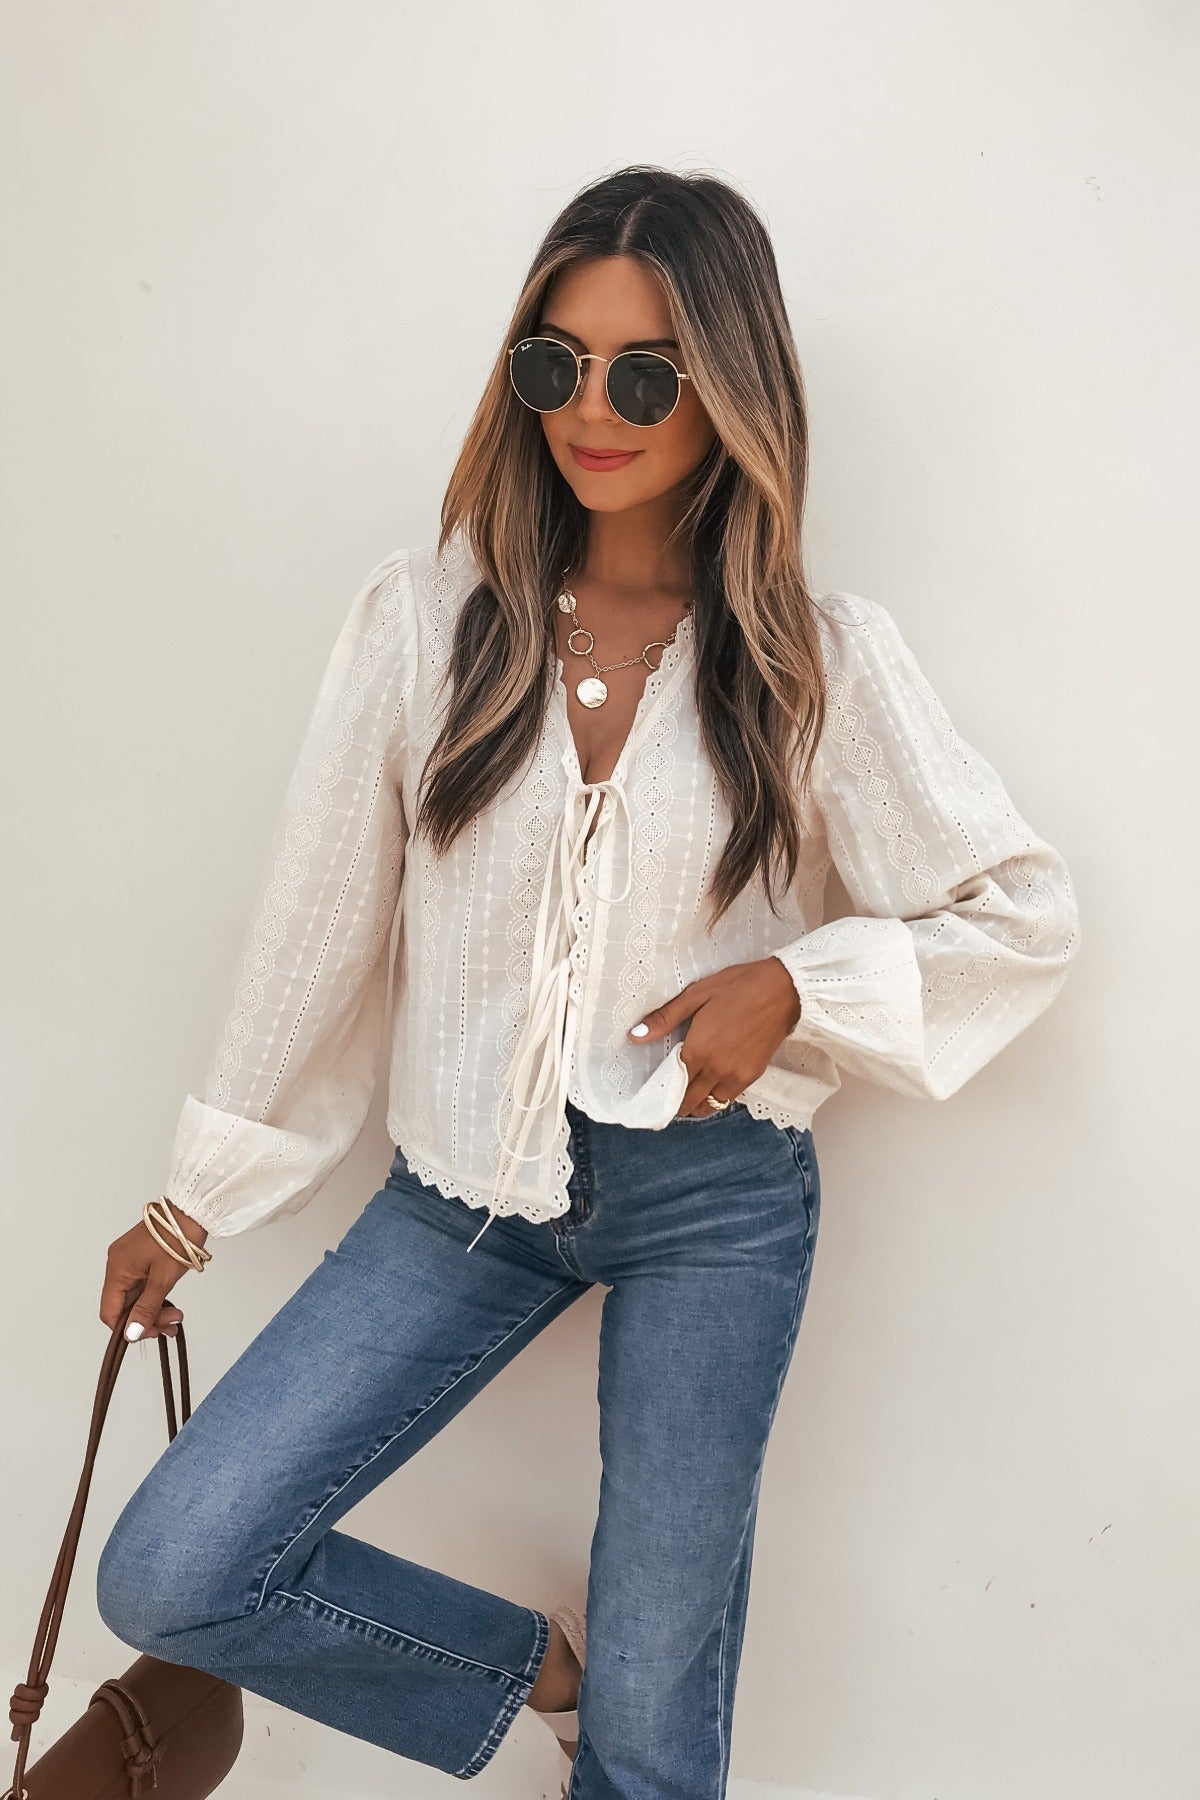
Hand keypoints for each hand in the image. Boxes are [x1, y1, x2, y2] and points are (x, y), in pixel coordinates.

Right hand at [100, 1202, 208, 1341]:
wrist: (192, 1211)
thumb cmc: (177, 1238)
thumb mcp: (162, 1280)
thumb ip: (146, 1308)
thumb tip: (131, 1334)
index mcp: (117, 1269)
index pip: (110, 1312)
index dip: (127, 1328)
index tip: (150, 1333)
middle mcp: (117, 1263)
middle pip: (123, 1305)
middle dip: (146, 1319)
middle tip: (170, 1324)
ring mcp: (128, 1259)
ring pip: (134, 1295)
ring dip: (153, 1309)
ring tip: (175, 1316)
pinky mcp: (140, 1256)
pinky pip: (140, 1284)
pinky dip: (153, 1295)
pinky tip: (168, 1302)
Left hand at [628, 955, 801, 1116]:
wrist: (783, 990)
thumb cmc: (737, 987)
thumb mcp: (696, 995)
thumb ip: (664, 1018)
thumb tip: (634, 1035)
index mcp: (699, 1050)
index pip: (673, 1085)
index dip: (662, 1091)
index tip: (654, 1091)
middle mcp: (717, 1069)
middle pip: (690, 1102)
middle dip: (677, 1103)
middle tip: (668, 1096)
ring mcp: (737, 1075)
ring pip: (710, 1105)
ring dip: (697, 1104)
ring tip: (689, 1093)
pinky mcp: (753, 1075)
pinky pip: (729, 1097)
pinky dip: (716, 1097)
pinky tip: (711, 1084)